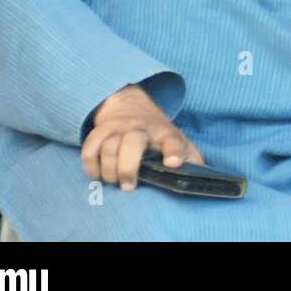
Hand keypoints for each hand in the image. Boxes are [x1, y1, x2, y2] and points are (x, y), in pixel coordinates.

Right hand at [81, 84, 202, 190]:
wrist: (129, 104)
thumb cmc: (156, 131)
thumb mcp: (177, 139)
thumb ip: (190, 156)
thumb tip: (202, 175)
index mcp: (164, 132)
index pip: (173, 139)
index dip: (174, 151)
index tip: (173, 163)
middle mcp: (140, 128)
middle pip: (132, 143)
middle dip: (128, 168)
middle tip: (129, 185)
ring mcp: (118, 128)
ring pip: (109, 147)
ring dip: (109, 170)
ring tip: (114, 181)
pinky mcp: (99, 131)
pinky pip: (89, 148)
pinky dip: (91, 165)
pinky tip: (98, 174)